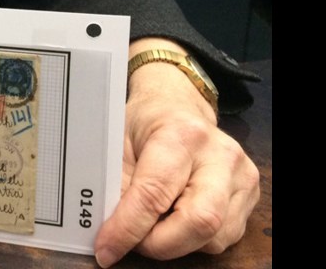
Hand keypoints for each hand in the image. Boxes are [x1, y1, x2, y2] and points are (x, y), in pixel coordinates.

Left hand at [94, 55, 259, 266]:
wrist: (178, 107)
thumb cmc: (144, 123)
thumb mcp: (117, 143)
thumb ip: (115, 186)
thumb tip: (109, 232)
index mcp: (181, 134)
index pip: (155, 194)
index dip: (128, 229)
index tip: (105, 249)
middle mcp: (220, 155)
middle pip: (199, 222)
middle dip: (159, 245)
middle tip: (131, 241)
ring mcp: (241, 176)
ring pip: (212, 238)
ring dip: (175, 242)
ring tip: (152, 222)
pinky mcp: (250, 194)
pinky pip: (223, 238)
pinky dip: (192, 239)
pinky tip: (175, 217)